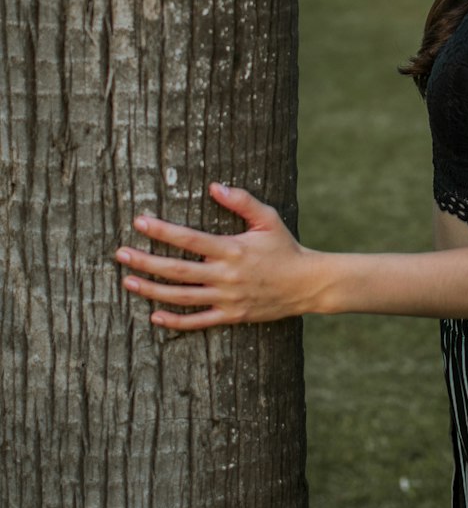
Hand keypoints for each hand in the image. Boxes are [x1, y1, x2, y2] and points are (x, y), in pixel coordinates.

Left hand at [115, 183, 309, 330]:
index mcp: (232, 249)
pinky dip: (175, 321)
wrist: (307, 284)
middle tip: (121, 253)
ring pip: (181, 297)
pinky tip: (154, 315)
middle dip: (146, 261)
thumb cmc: (285, 247)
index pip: (189, 240)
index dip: (162, 231)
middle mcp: (225, 276)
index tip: (139, 222)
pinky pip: (198, 322)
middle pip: (177, 270)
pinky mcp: (231, 316)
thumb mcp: (268, 219)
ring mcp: (226, 298)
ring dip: (151, 290)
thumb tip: (215, 186)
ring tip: (128, 281)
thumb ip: (242, 201)